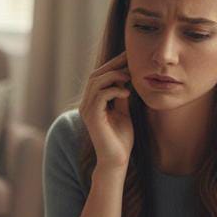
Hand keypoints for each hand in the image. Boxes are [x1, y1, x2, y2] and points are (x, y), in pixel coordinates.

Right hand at [80, 51, 133, 169]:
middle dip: (113, 65)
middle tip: (131, 60)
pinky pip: (101, 95)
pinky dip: (115, 90)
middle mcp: (85, 105)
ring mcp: (87, 111)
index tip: (129, 57)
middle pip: (95, 75)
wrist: (116, 159)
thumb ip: (120, 95)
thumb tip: (126, 77)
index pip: (98, 77)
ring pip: (96, 82)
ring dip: (114, 76)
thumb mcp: (123, 111)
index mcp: (92, 102)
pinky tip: (127, 93)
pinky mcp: (92, 117)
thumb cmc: (120, 139)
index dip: (113, 65)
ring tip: (129, 77)